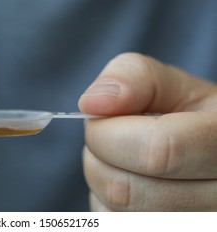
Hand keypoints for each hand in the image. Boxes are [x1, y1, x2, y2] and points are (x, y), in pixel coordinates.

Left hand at [78, 53, 216, 210]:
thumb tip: (92, 104)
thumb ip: (134, 78)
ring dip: (101, 181)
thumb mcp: (170, 84)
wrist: (203, 153)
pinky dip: (107, 205)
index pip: (156, 151)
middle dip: (98, 157)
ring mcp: (196, 225)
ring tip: (125, 161)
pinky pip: (112, 225)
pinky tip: (131, 185)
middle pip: (125, 190)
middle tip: (110, 139)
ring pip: (114, 214)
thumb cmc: (184, 115)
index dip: (109, 134)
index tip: (100, 117)